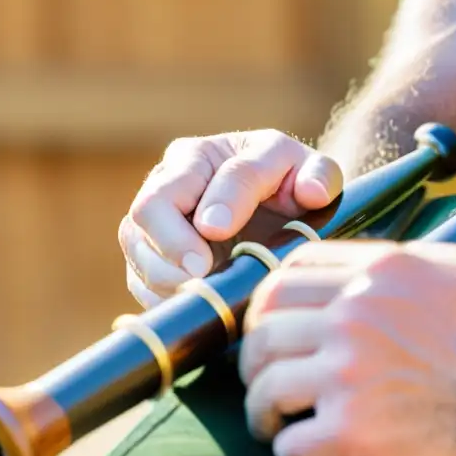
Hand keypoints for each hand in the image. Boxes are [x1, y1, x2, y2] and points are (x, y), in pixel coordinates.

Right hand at [119, 130, 342, 307]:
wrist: (268, 214)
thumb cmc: (291, 188)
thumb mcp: (312, 174)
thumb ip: (320, 176)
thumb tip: (311, 192)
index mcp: (211, 154)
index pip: (209, 175)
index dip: (217, 203)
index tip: (220, 232)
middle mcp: (171, 179)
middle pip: (149, 207)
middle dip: (172, 244)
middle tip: (202, 272)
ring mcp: (152, 218)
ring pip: (135, 244)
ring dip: (165, 275)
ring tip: (204, 290)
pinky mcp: (146, 255)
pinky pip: (137, 277)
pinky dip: (160, 294)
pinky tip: (194, 301)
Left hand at [239, 240, 455, 455]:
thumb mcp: (453, 267)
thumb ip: (400, 261)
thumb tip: (370, 269)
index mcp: (371, 275)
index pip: (285, 275)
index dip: (266, 302)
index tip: (268, 324)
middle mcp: (349, 317)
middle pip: (263, 330)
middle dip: (253, 357)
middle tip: (262, 377)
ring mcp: (345, 374)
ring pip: (266, 386)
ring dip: (261, 408)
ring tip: (271, 423)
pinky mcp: (351, 430)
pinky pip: (292, 443)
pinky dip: (290, 452)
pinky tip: (303, 455)